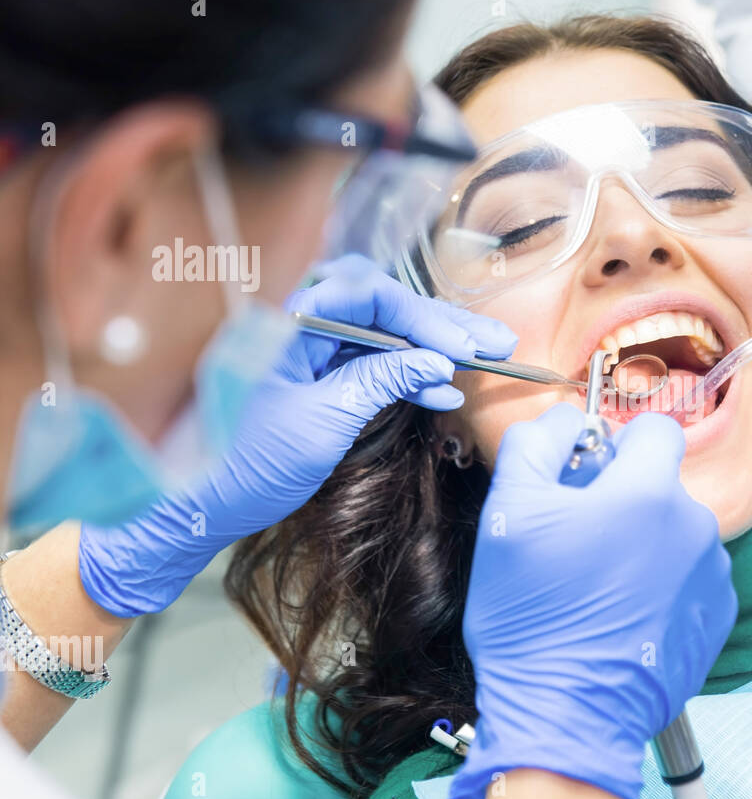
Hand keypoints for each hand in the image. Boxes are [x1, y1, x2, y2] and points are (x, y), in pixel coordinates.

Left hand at [78, 255, 516, 615]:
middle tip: (494, 341)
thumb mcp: (325, 421)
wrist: (210, 503)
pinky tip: (446, 391)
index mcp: (290, 324)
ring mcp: (316, 352)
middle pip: (384, 307)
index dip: (420, 317)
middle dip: (441, 325)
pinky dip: (413, 376)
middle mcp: (304, 326)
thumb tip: (436, 361)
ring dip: (436, 347)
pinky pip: (378, 364)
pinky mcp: (325, 377)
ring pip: (387, 334)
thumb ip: (380, 381)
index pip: (367, 295)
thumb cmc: (251, 463)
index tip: (458, 347)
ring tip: (488, 358)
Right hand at [447, 405, 735, 798]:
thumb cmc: (533, 616)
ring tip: (595, 590)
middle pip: (659, 487)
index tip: (585, 477)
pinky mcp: (717, 620)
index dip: (615, 444)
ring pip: (673, 534)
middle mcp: (695, 527)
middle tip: (574, 544)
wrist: (566, 716)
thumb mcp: (507, 514)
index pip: (653, 430)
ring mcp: (712, 576)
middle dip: (621, 502)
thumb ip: (535, 445)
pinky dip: (659, 589)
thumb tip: (562, 420)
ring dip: (641, 546)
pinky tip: (620, 618)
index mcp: (649, 492)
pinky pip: (687, 580)